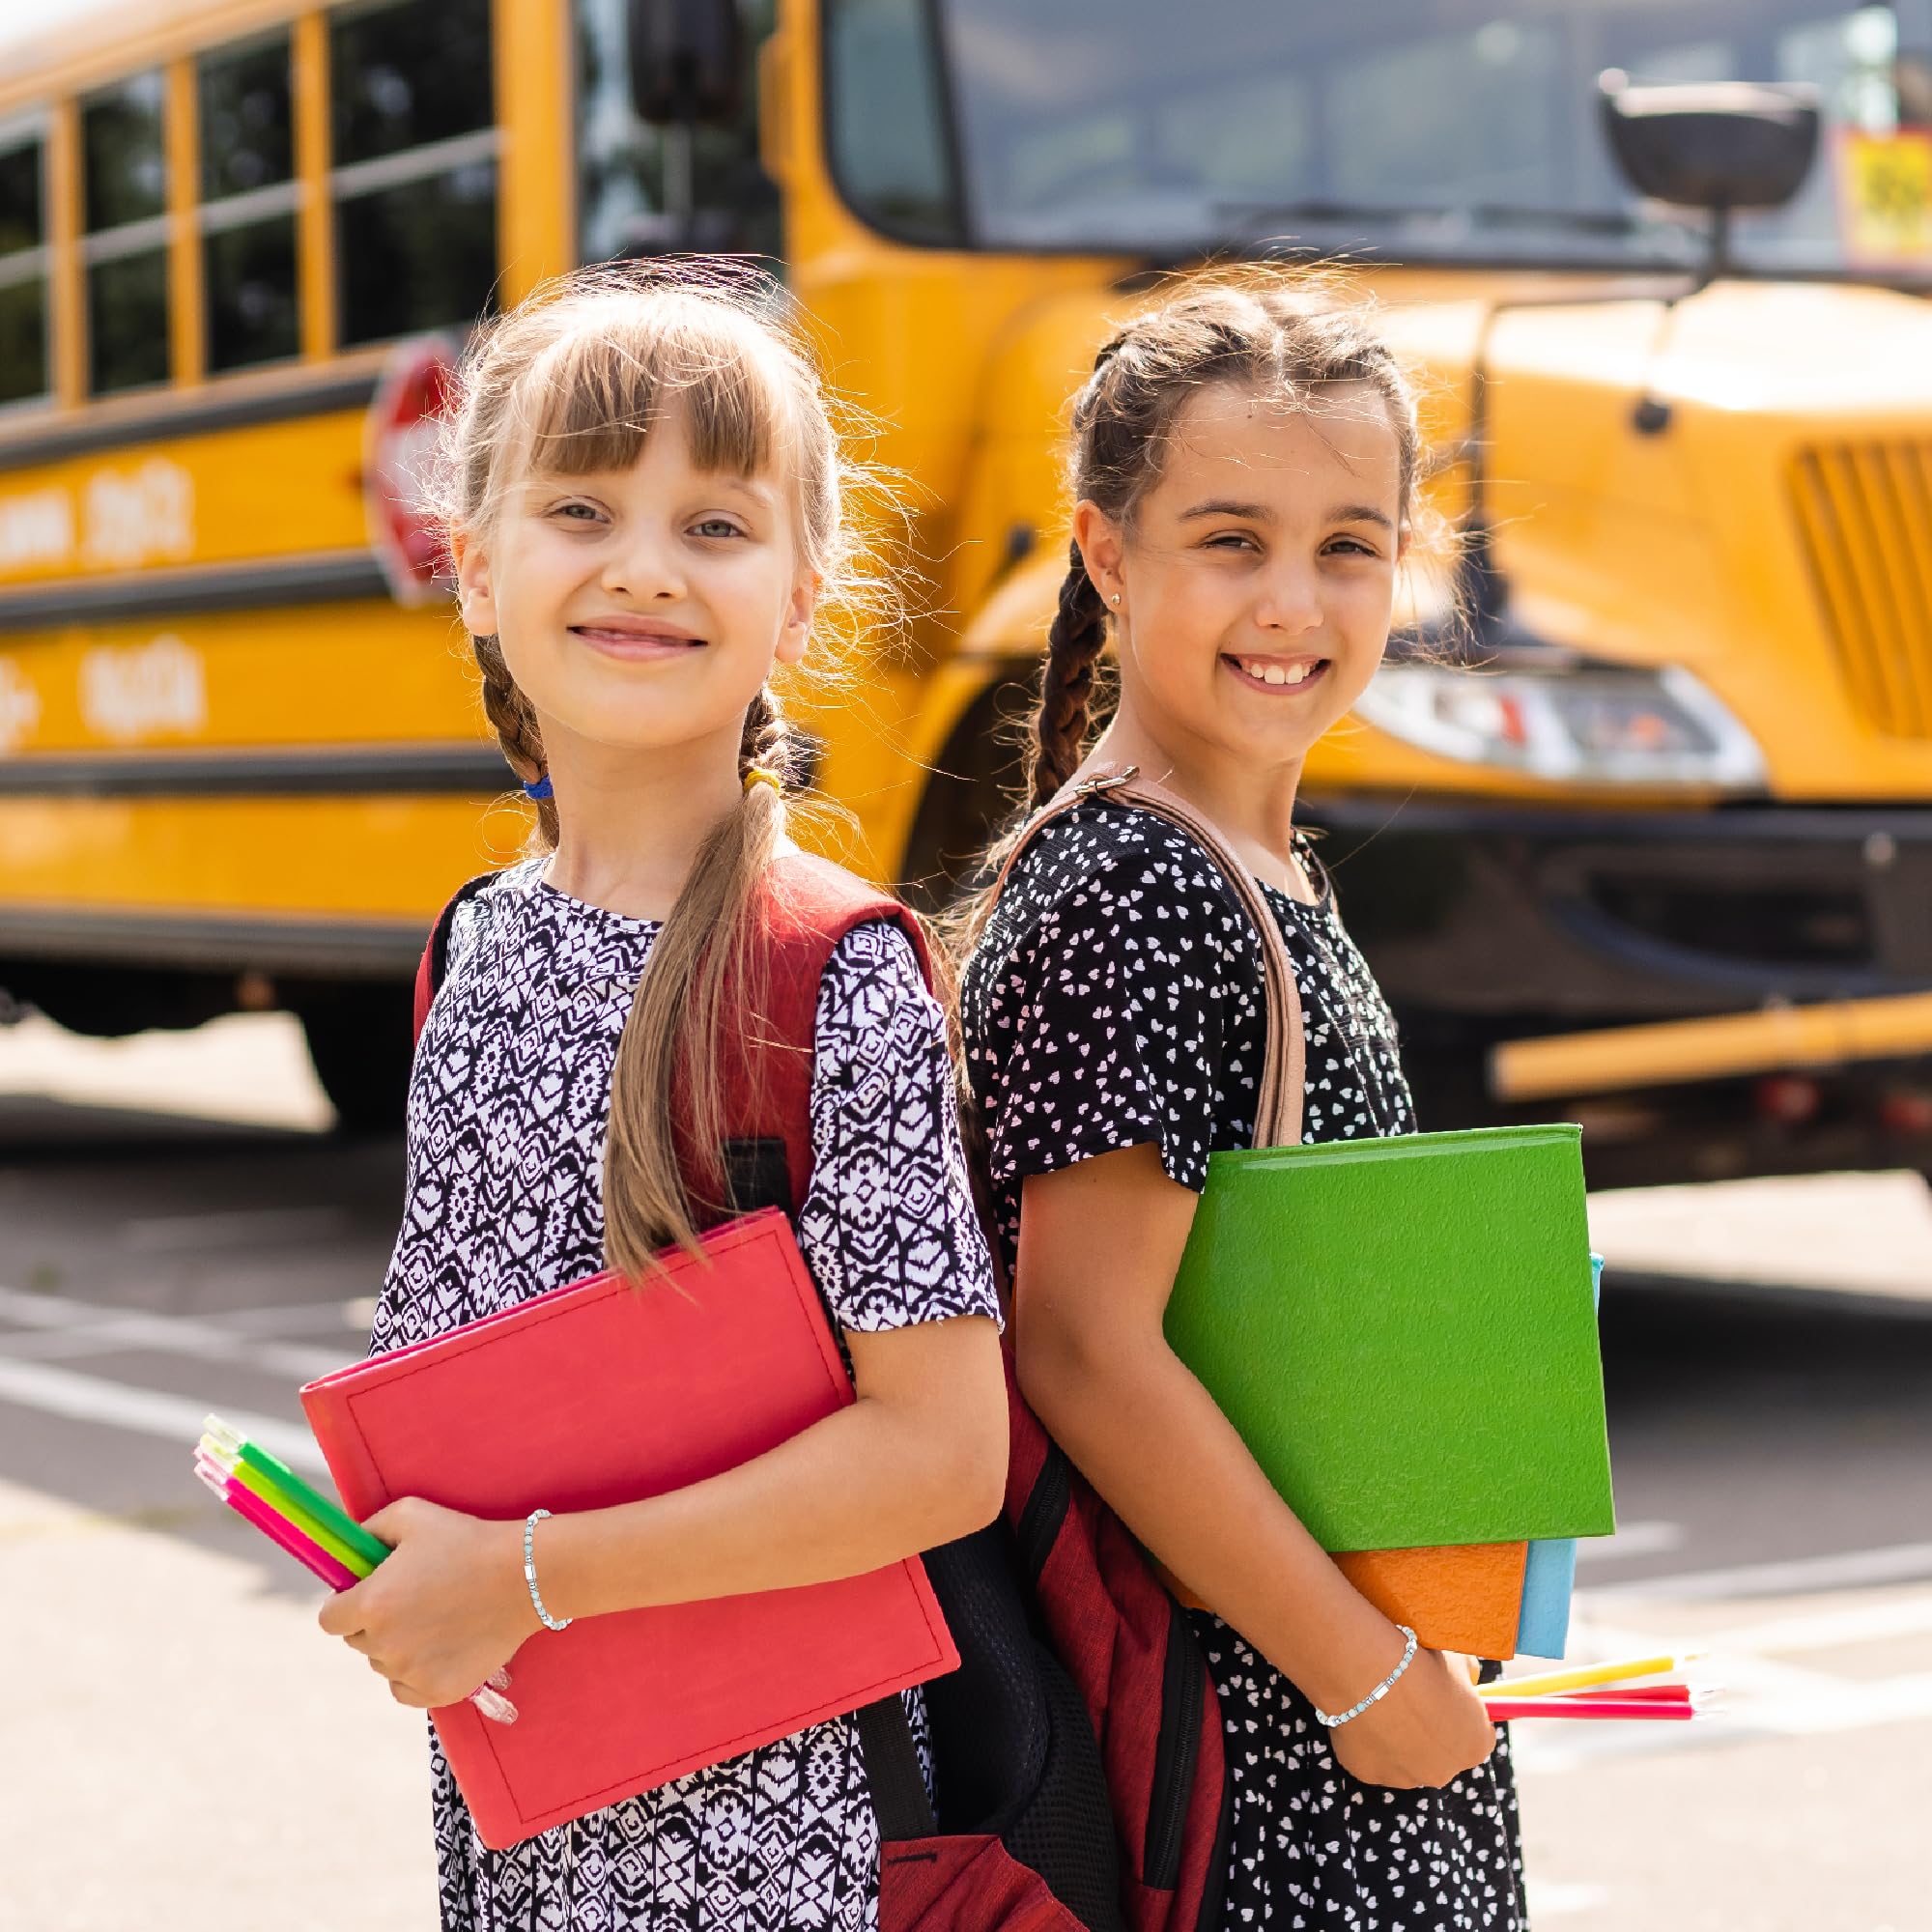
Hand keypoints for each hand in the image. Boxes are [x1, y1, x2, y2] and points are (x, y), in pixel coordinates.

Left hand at [317, 1497, 538, 1713]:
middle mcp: (385, 1644)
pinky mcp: (437, 1692)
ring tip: (435, 1619)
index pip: (329, 1619)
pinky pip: (405, 1690)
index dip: (344, 1604)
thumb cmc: (467, 1540)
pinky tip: (440, 1646)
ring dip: (397, 1646)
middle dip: (374, 1622)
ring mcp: (411, 1673)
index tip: (364, 1594)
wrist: (524, 1576)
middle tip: (410, 1600)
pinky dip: (415, 1673)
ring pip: (383, 1664)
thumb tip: (349, 1546)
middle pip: (357, 1641)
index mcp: (372, 1604)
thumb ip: (369, 1530)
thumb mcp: (411, 1515)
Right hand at [1325, 1645, 1497, 1789]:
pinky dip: (1367, 1741)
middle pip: (1438, 1756)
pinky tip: (1361, 1713)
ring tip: (1379, 1704)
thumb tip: (1466, 1679)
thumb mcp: (1457, 1662)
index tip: (1444, 1699)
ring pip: (1404, 1761)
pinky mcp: (1369, 1774)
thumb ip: (1467, 1678)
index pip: (1475, 1738)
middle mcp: (1443, 1773)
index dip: (1459, 1717)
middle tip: (1408, 1701)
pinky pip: (1372, 1758)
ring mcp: (1405, 1778)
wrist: (1369, 1668)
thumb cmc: (1419, 1660)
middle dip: (1427, 1735)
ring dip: (1396, 1741)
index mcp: (1473, 1747)